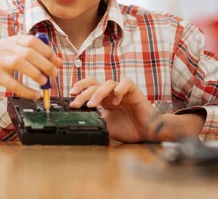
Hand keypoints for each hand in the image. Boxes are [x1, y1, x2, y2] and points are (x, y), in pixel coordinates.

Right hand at [0, 35, 61, 98]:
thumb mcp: (10, 46)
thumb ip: (30, 51)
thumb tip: (54, 60)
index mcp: (15, 40)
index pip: (36, 42)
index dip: (49, 53)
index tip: (58, 62)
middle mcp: (8, 48)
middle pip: (31, 53)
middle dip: (46, 64)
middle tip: (53, 75)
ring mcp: (1, 61)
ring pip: (22, 64)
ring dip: (36, 74)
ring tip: (45, 83)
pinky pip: (12, 83)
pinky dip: (25, 90)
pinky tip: (34, 95)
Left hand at [69, 78, 205, 141]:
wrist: (147, 133)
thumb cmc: (129, 129)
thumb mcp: (106, 126)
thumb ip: (96, 121)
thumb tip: (79, 122)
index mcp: (104, 99)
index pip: (88, 88)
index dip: (79, 90)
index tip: (70, 97)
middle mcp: (111, 92)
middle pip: (94, 83)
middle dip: (83, 92)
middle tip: (75, 102)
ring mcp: (122, 90)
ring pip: (107, 83)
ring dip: (97, 93)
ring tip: (93, 105)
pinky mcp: (134, 90)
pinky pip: (125, 83)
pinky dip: (119, 89)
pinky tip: (116, 100)